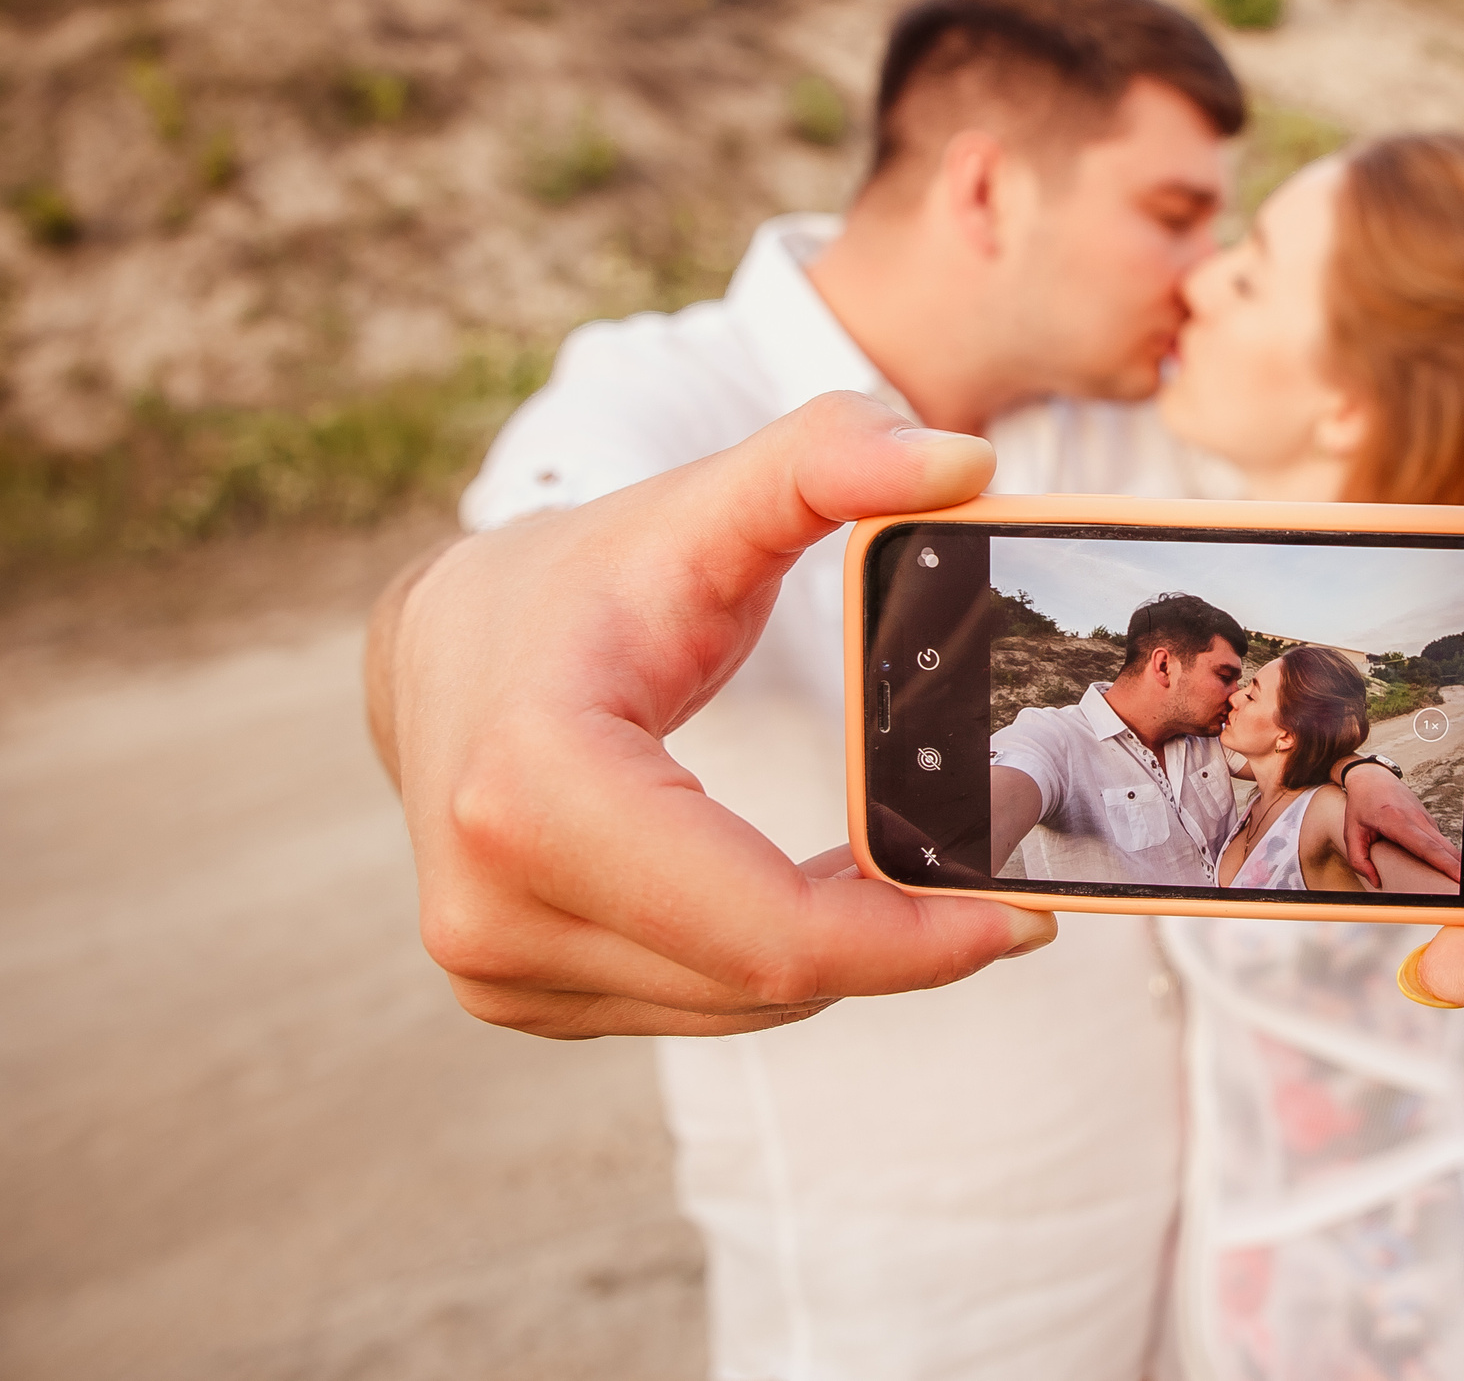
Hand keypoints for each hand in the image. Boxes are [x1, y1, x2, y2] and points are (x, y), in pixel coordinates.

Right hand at [364, 391, 1055, 1039]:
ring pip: (739, 1007)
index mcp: (532, 793)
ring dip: (842, 956)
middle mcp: (492, 904)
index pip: (767, 928)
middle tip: (1003, 880)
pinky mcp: (513, 995)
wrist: (440, 646)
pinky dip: (776, 962)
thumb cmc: (583, 577)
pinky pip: (697, 1006)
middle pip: (765, 979)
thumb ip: (830, 458)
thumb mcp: (706, 504)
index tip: (1023, 916)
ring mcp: (494, 967)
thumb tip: (964, 458)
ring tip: (916, 870)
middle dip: (901, 945)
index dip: (909, 942)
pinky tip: (821, 893)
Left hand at [1340, 764, 1462, 885]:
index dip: (1445, 863)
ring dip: (1455, 864)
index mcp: (1397, 821)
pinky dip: (1448, 857)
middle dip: (1458, 868)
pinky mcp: (1429, 821)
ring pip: (1446, 845)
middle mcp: (1417, 819)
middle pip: (1444, 848)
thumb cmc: (1361, 804)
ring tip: (1461, 884)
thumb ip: (1358, 859)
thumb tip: (1375, 881)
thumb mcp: (1351, 831)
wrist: (1372, 777)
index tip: (1459, 876)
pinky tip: (1451, 871)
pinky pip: (1441, 842)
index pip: (1426, 847)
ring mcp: (1426, 819)